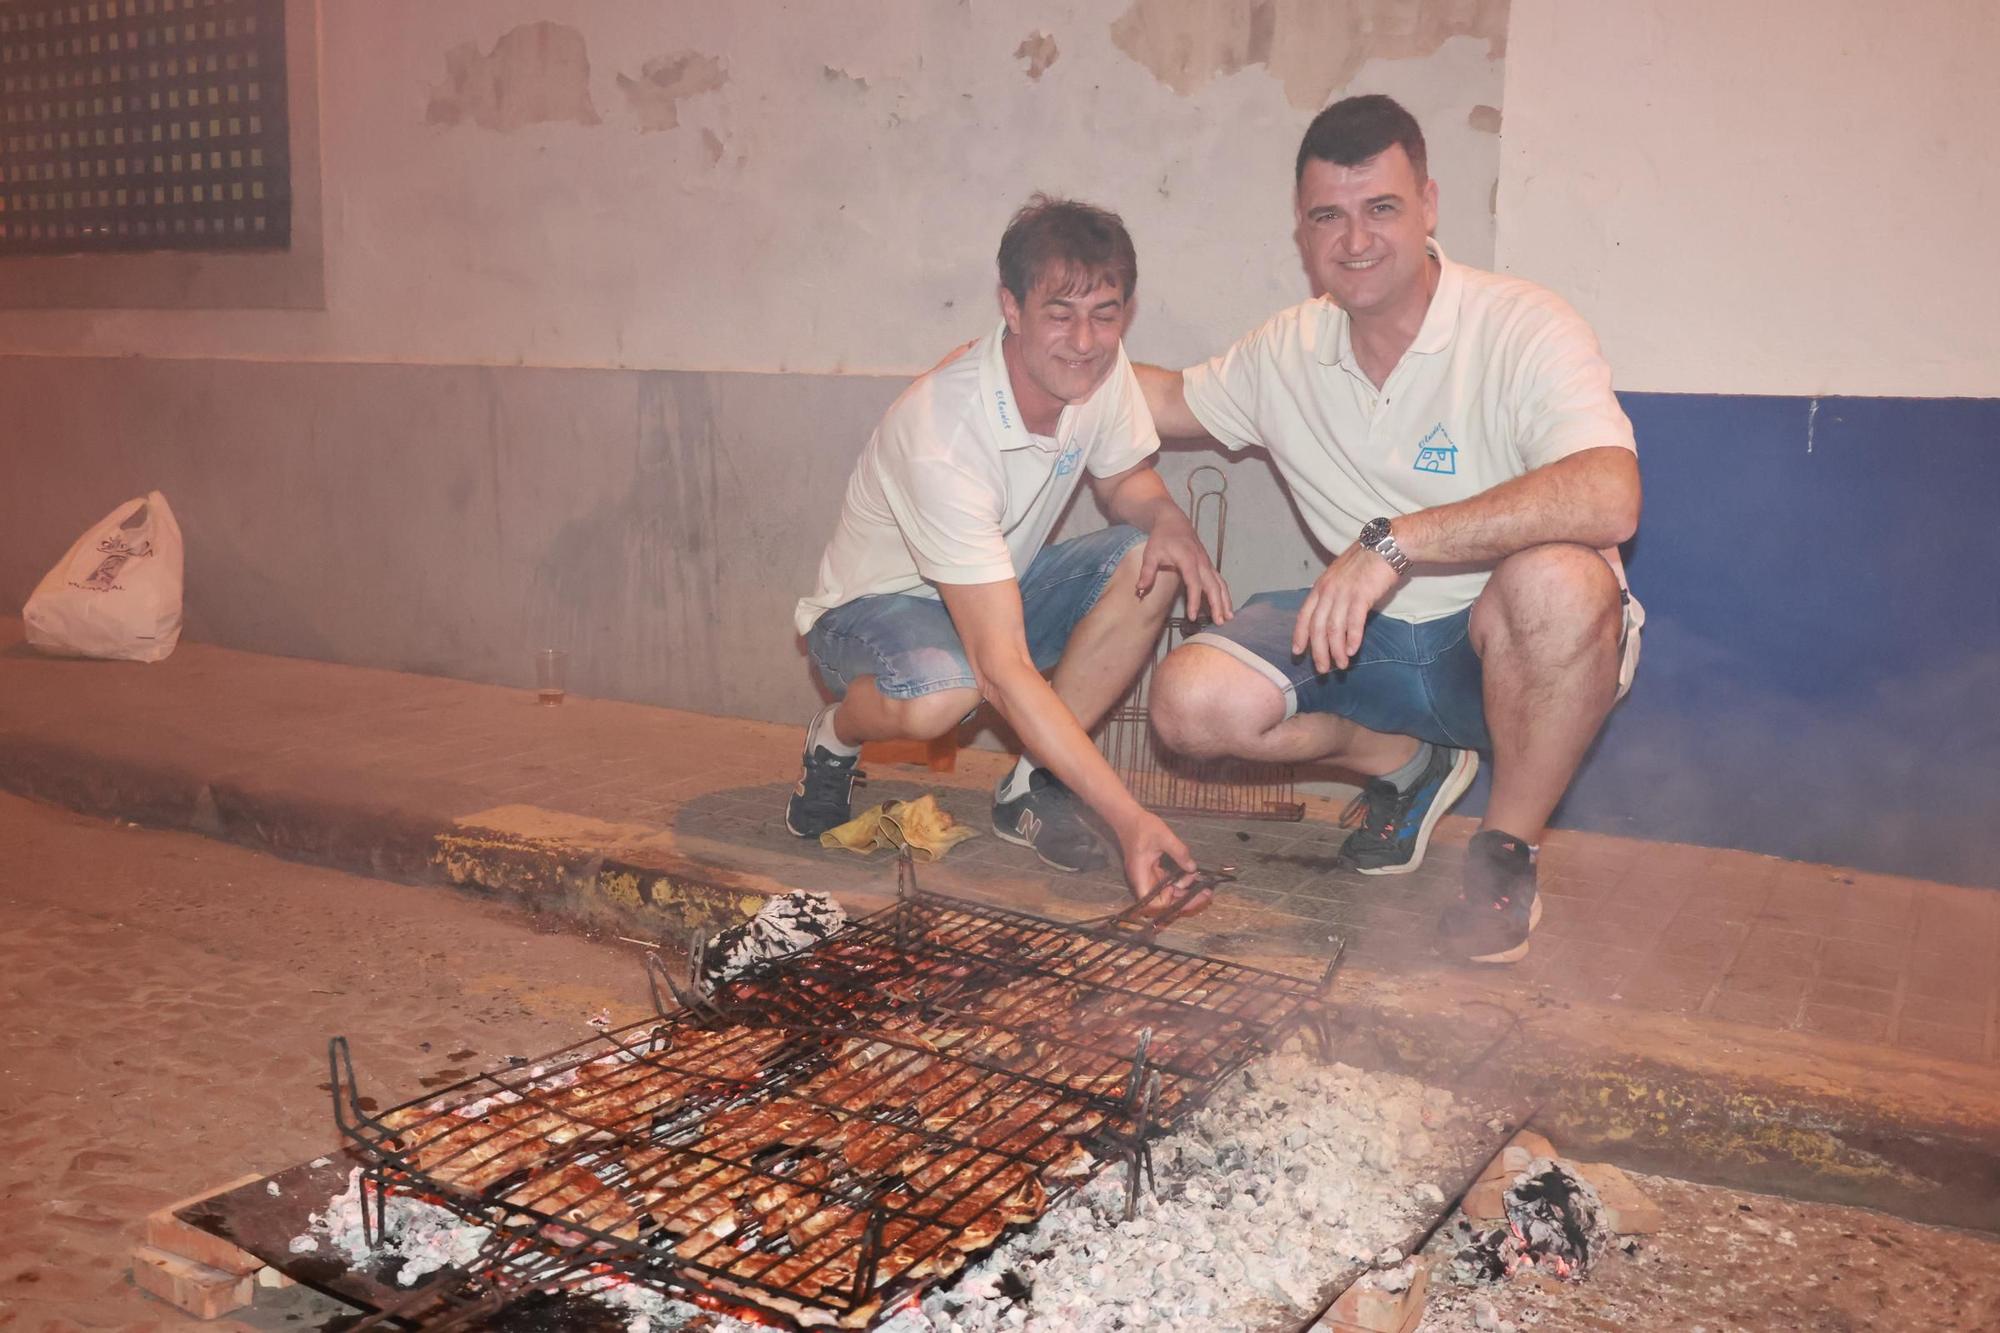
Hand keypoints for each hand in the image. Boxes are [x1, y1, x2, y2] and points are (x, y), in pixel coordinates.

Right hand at [1113, 810, 1206, 912]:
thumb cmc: (1141, 826)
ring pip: (1167, 893)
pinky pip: (1167, 883)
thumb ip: (1179, 853)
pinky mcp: (1153, 872)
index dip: (1171, 904)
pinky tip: (1192, 875)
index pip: (1153, 903)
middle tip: (1206, 895)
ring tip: (1203, 886)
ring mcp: (1148, 877)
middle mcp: (1143, 881)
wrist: (1128, 818)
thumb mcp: (1164, 837)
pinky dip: (1180, 881)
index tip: (1190, 896)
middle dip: (1185, 900)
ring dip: (1184, 890)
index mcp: (1141, 876)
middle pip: (1163, 901)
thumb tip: (1193, 868)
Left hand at [1137, 512, 1233, 623]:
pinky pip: (1220, 582)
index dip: (1194, 600)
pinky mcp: (1209, 566)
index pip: (1194, 583)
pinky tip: (1226, 608)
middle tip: (1219, 623)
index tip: (1192, 616)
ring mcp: (1207, 564)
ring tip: (1228, 619)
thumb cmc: (1161, 538)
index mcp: (1188, 560)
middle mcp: (1202, 563)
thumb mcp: (1151, 553)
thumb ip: (1147, 572)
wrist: (1174, 522)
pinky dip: (1224, 595)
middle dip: (1218, 604)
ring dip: (1226, 601)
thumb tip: (1139, 590)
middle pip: (1213, 586)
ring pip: (1220, 584)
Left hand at [1292, 543, 1402, 671]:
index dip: (1299, 636)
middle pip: (1317, 628)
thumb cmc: (1367, 562)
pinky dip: (1352, 639)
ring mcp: (1344, 592)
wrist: (1387, 545)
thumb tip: (1330, 617)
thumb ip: (1333, 595)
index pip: (1304, 616)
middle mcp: (1328, 590)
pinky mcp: (1362, 595)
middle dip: (1318, 652)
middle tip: (1322, 670)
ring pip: (1334, 629)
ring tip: (1341, 665)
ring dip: (1336, 651)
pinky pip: (1353, 622)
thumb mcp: (1341, 577)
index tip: (1297, 653)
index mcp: (1320, 586)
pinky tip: (1352, 651)